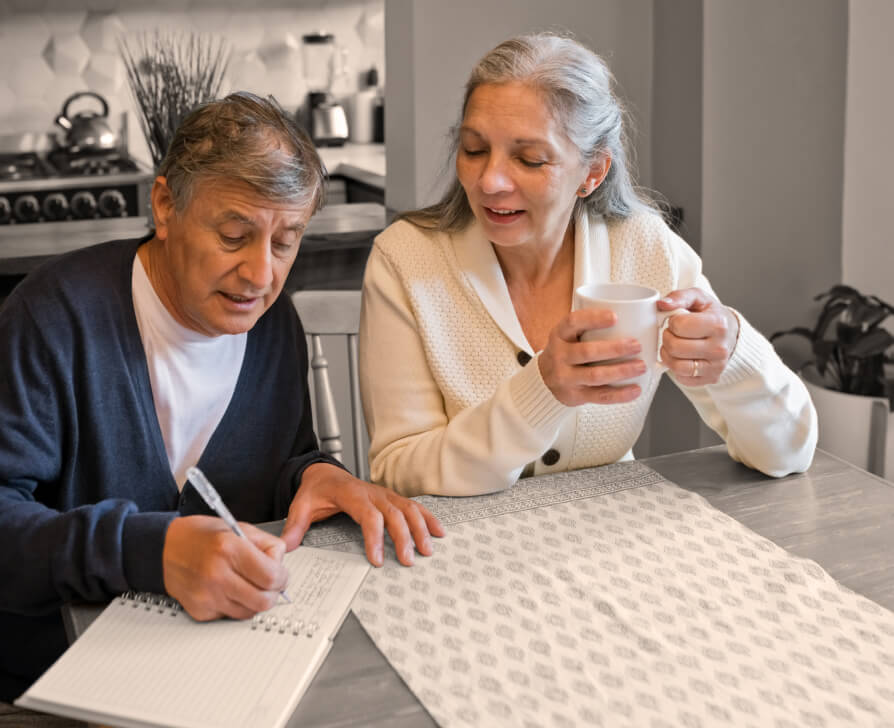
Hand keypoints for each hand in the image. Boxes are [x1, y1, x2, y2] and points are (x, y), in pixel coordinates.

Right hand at [162, 515, 287, 620]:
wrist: (164, 548)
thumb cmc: (202, 536)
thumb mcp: (239, 528)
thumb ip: (268, 545)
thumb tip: (282, 566)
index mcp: (229, 549)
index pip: (271, 577)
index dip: (282, 577)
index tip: (280, 574)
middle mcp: (216, 575)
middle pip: (263, 602)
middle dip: (272, 593)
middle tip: (269, 584)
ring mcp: (206, 596)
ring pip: (249, 613)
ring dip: (254, 601)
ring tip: (247, 584)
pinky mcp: (199, 611)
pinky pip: (230, 616)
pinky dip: (236, 605)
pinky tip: (228, 590)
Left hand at [281, 463, 444, 566]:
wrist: (324, 472)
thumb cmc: (316, 490)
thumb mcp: (301, 505)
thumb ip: (295, 527)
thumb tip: (285, 549)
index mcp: (352, 495)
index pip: (369, 516)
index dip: (375, 537)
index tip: (377, 559)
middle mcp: (373, 493)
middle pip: (394, 514)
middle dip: (404, 537)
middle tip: (408, 560)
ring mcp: (385, 494)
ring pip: (408, 509)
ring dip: (421, 528)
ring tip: (428, 549)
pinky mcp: (392, 498)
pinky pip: (414, 506)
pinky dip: (428, 518)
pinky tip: (438, 531)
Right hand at [537, 307, 646, 405]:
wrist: (544, 379)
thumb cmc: (566, 351)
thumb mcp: (568, 335)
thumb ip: (589, 326)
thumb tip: (631, 315)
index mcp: (559, 335)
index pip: (572, 322)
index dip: (593, 318)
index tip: (615, 317)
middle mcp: (559, 356)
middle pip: (587, 351)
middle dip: (615, 348)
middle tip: (636, 345)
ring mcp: (565, 378)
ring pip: (596, 375)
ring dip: (622, 371)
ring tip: (641, 366)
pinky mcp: (574, 396)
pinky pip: (600, 396)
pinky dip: (620, 394)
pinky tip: (636, 389)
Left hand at [658, 287, 738, 384]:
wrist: (731, 334)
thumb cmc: (712, 315)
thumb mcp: (699, 298)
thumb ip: (679, 296)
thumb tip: (662, 304)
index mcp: (718, 324)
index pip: (679, 325)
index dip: (672, 322)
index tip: (678, 320)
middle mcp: (719, 348)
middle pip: (675, 347)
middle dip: (667, 338)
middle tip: (673, 333)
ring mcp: (716, 366)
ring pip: (677, 366)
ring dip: (668, 355)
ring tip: (674, 345)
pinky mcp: (710, 378)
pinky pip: (682, 378)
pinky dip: (676, 368)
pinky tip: (682, 358)